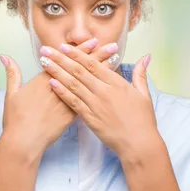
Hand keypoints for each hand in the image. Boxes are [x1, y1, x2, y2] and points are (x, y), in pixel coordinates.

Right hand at [0, 38, 120, 154]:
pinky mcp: (73, 114)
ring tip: (115, 59)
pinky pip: (90, 98)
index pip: (66, 60)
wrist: (24, 141)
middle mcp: (59, 87)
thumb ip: (12, 73)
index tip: (93, 41)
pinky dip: (101, 89)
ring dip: (103, 70)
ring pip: (88, 82)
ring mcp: (68, 100)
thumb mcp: (11, 94)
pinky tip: (111, 83)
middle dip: (97, 55)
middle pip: (81, 68)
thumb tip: (4, 56)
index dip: (81, 51)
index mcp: (45, 80)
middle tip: (112, 45)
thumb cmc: (16, 119)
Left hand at [38, 43, 159, 158]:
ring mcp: (95, 105)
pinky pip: (73, 102)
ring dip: (57, 72)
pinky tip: (51, 83)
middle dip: (61, 59)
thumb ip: (140, 74)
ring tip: (44, 63)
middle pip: (79, 71)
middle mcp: (104, 92)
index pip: (93, 64)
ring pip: (73, 84)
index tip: (64, 47)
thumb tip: (145, 57)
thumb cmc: (143, 120)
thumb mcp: (144, 94)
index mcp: (117, 84)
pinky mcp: (90, 118)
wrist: (138, 143)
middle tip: (46, 50)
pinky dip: (62, 92)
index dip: (77, 54)